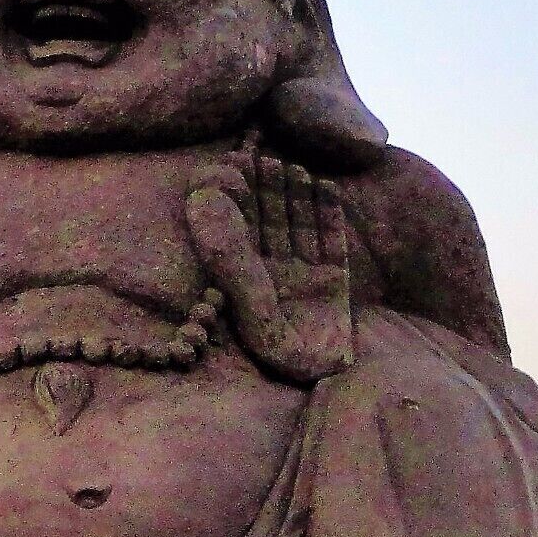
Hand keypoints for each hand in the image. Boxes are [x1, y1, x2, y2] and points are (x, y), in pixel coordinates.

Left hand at [184, 139, 352, 378]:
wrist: (329, 376)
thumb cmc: (282, 347)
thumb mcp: (250, 303)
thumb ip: (229, 258)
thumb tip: (202, 207)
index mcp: (248, 286)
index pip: (240, 235)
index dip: (237, 202)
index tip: (235, 169)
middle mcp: (275, 282)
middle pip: (269, 228)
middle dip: (268, 194)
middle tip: (264, 160)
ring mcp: (306, 282)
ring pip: (298, 231)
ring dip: (296, 199)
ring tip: (293, 167)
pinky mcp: (335, 286)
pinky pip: (330, 245)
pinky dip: (329, 217)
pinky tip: (326, 189)